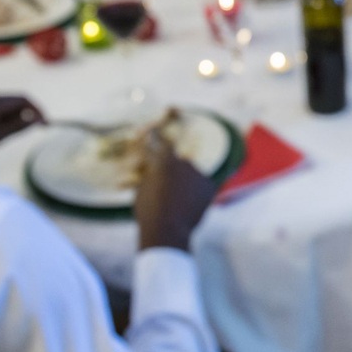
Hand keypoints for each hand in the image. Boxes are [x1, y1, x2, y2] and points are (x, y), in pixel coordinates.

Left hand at [0, 96, 42, 152]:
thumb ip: (19, 126)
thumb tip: (35, 119)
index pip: (25, 99)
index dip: (38, 110)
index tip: (45, 125)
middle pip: (15, 101)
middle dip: (25, 115)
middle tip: (26, 132)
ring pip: (4, 106)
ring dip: (11, 118)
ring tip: (5, 136)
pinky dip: (0, 119)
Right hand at [133, 130, 215, 251]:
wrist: (168, 229)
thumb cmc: (149, 211)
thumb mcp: (141, 189)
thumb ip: (148, 175)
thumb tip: (149, 168)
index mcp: (164, 160)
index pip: (163, 142)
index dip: (160, 136)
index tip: (162, 122)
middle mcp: (184, 162)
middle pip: (179, 163)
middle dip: (174, 174)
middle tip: (167, 191)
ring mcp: (199, 173)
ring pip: (191, 176)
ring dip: (186, 185)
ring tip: (177, 204)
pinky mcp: (209, 185)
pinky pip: (202, 186)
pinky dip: (197, 194)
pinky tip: (188, 207)